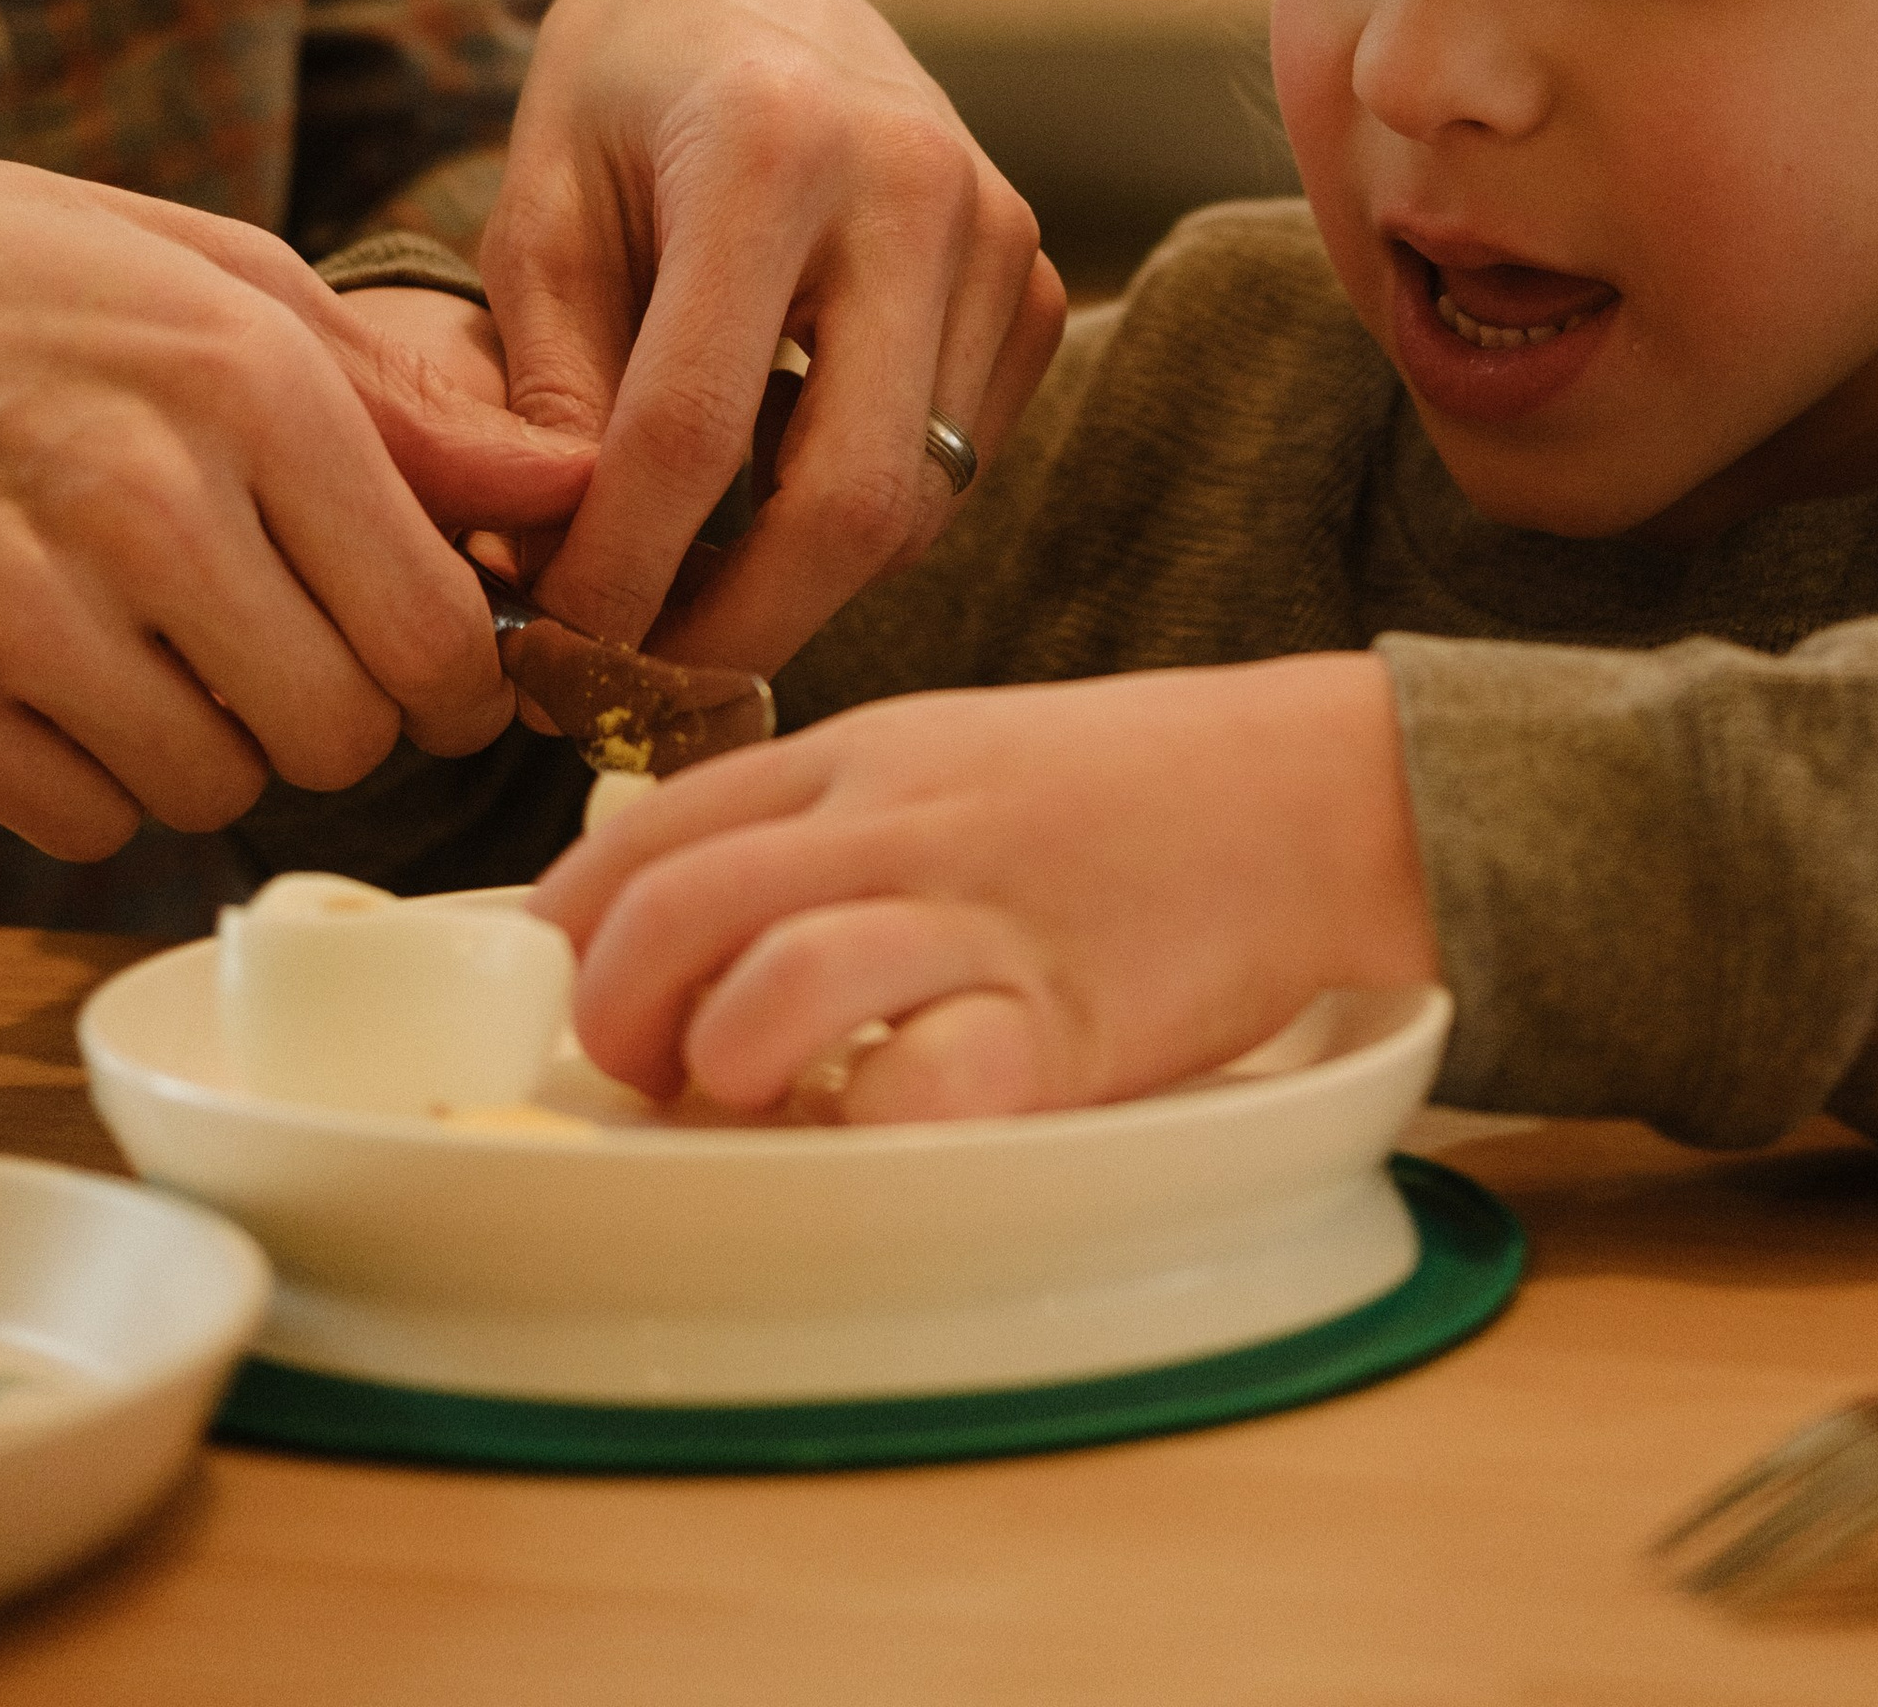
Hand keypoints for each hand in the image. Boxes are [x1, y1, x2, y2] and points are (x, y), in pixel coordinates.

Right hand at [0, 155, 593, 862]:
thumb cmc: (10, 274)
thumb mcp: (220, 278)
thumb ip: (403, 405)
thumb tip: (576, 483)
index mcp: (248, 384)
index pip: (436, 630)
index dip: (461, 680)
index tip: (441, 674)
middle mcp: (145, 501)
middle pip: (342, 733)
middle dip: (344, 715)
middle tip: (296, 656)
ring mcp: (18, 609)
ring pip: (216, 790)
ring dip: (218, 747)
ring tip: (165, 647)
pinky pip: (83, 820)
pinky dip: (95, 778)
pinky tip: (64, 679)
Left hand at [479, 0, 1065, 668]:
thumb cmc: (617, 106)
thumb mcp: (537, 217)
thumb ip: (544, 390)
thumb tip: (554, 577)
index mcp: (771, 146)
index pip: (693, 429)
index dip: (616, 571)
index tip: (546, 651)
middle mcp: (913, 183)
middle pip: (848, 498)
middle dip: (732, 631)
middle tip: (630, 692)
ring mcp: (996, 233)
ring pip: (914, 506)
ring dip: (792, 589)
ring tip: (676, 602)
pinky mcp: (1034, 281)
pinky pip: (955, 468)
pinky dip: (860, 521)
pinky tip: (769, 491)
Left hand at [531, 656, 1439, 1121]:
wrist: (1309, 789)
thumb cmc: (1127, 789)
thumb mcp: (951, 751)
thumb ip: (827, 814)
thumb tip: (687, 914)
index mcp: (861, 754)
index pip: (646, 829)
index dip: (570, 931)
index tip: (568, 995)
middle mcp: (901, 821)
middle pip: (676, 909)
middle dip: (616, 1014)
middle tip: (648, 1071)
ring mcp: (982, 916)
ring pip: (779, 981)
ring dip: (727, 1063)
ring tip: (753, 1100)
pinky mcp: (1067, 1020)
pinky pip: (931, 1083)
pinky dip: (877, 1124)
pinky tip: (881, 1127)